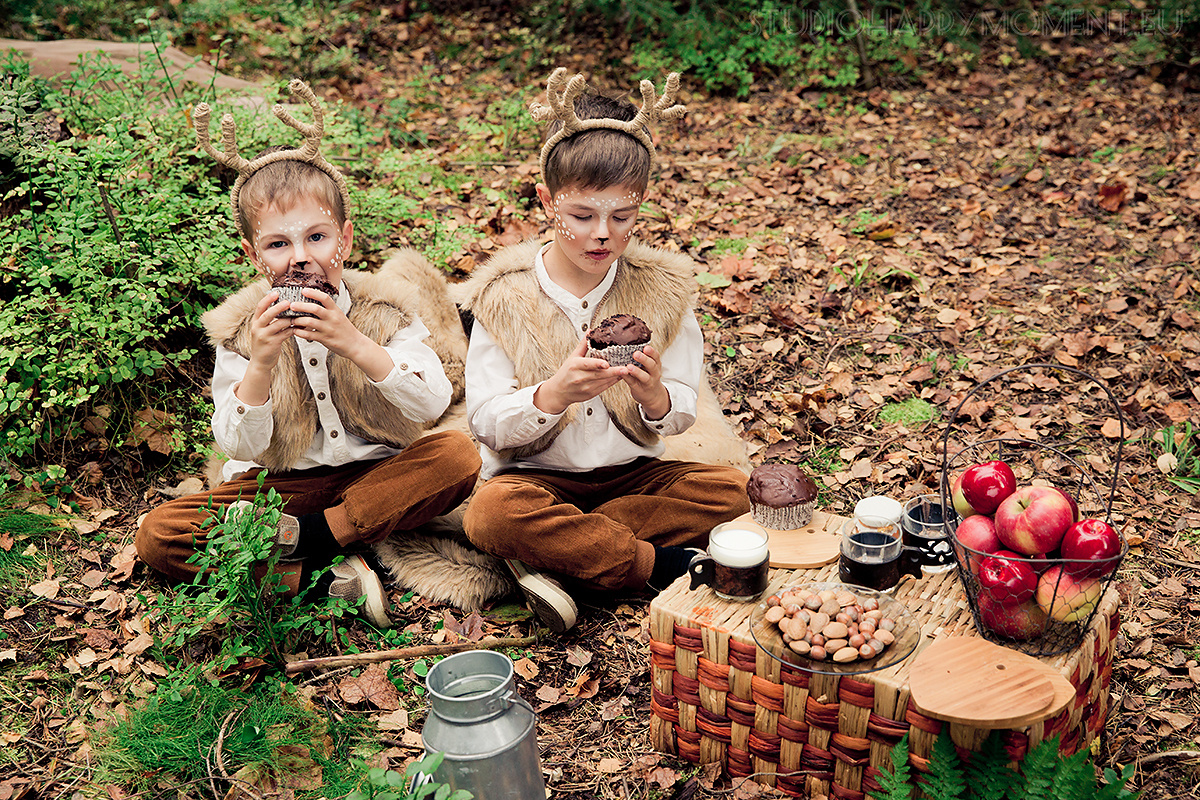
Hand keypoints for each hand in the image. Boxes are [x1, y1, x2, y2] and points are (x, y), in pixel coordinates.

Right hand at [237, 291, 294, 405]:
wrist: (261, 362)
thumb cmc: (265, 344)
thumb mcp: (263, 330)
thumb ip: (271, 320)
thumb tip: (285, 307)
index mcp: (255, 322)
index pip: (260, 307)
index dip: (267, 299)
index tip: (276, 292)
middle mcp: (258, 328)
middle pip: (267, 314)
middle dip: (278, 307)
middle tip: (288, 302)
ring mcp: (264, 336)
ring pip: (278, 324)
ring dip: (290, 318)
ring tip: (299, 314)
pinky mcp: (272, 343)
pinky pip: (285, 333)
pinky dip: (294, 329)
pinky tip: (301, 326)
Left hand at [289, 289, 393, 380]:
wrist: (355, 344)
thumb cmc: (345, 329)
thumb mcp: (339, 316)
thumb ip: (328, 310)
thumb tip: (312, 302)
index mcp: (336, 310)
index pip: (325, 298)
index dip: (313, 293)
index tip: (304, 290)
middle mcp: (332, 318)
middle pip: (314, 308)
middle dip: (301, 306)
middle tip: (292, 305)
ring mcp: (328, 329)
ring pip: (309, 321)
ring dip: (298, 320)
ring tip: (292, 319)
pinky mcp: (325, 339)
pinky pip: (309, 335)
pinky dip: (300, 332)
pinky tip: (295, 331)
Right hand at [534, 338, 622, 413]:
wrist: (559, 392)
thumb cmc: (566, 373)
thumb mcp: (572, 357)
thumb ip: (583, 345)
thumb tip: (590, 331)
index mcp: (575, 366)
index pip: (587, 365)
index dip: (597, 364)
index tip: (606, 363)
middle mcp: (580, 378)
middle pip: (599, 375)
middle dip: (613, 372)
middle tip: (625, 368)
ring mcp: (586, 387)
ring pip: (604, 382)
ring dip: (616, 376)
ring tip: (628, 370)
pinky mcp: (591, 394)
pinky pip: (605, 387)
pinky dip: (613, 381)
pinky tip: (621, 376)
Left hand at [619, 345, 669, 418]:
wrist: (653, 395)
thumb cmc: (648, 376)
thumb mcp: (650, 366)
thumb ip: (644, 357)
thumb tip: (632, 340)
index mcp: (656, 365)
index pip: (656, 357)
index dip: (652, 352)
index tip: (646, 347)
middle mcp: (654, 373)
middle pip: (652, 365)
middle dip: (644, 359)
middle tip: (636, 354)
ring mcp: (648, 382)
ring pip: (644, 377)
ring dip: (637, 371)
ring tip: (629, 367)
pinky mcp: (639, 389)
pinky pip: (633, 383)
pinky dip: (628, 378)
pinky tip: (622, 373)